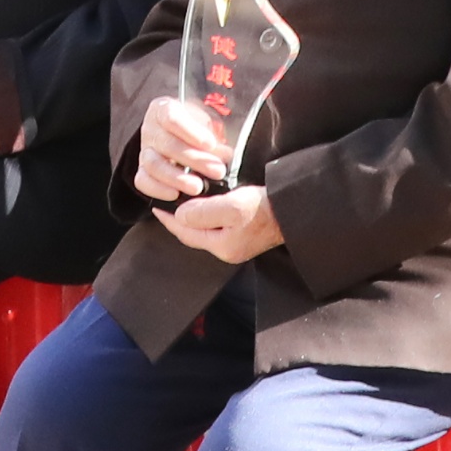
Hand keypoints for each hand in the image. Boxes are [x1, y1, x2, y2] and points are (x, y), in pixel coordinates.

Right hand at [134, 94, 228, 201]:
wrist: (181, 136)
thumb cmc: (197, 127)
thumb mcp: (207, 122)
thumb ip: (214, 135)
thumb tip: (225, 155)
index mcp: (163, 109)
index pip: (172, 117)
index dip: (191, 131)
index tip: (210, 144)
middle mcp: (150, 129)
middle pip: (167, 144)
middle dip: (194, 159)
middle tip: (216, 171)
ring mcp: (144, 151)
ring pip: (154, 164)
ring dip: (177, 178)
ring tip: (198, 187)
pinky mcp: (142, 171)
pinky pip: (143, 181)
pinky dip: (158, 190)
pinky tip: (176, 195)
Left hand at [158, 184, 283, 263]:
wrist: (294, 210)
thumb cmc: (265, 209)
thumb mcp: (231, 208)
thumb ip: (202, 213)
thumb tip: (180, 215)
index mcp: (221, 246)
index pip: (185, 233)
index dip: (168, 220)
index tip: (156, 207)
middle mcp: (228, 249)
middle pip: (194, 234)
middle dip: (179, 219)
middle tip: (167, 203)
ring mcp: (237, 242)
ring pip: (206, 229)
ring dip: (193, 216)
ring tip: (183, 202)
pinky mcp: (245, 234)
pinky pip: (218, 225)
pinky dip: (208, 214)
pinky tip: (207, 203)